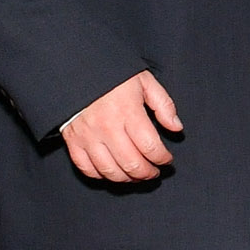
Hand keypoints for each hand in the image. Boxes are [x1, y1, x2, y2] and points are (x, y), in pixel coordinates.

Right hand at [61, 71, 179, 184]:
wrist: (77, 71)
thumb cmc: (113, 77)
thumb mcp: (144, 82)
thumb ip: (164, 105)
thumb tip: (176, 128)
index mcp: (127, 111)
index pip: (150, 147)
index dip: (163, 158)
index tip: (167, 160)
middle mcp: (107, 127)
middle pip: (131, 163)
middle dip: (147, 173)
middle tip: (154, 172)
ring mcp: (87, 136)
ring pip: (110, 170)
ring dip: (127, 178)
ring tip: (136, 175)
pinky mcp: (72, 140)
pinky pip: (86, 168)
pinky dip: (101, 175)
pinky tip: (113, 172)